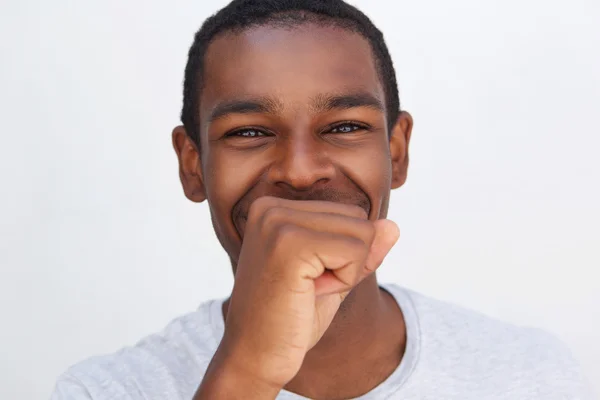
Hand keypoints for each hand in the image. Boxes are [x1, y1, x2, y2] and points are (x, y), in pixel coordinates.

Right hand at [197, 196, 398, 396]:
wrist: (254, 357)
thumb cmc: (290, 318)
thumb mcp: (333, 276)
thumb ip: (361, 249)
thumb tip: (393, 226)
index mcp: (275, 208)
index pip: (349, 213)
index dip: (342, 254)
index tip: (306, 278)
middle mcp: (272, 207)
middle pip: (358, 219)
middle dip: (347, 261)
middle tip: (307, 287)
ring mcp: (278, 222)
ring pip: (362, 233)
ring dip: (346, 272)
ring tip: (306, 289)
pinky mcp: (288, 243)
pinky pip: (354, 252)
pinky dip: (344, 281)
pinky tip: (309, 294)